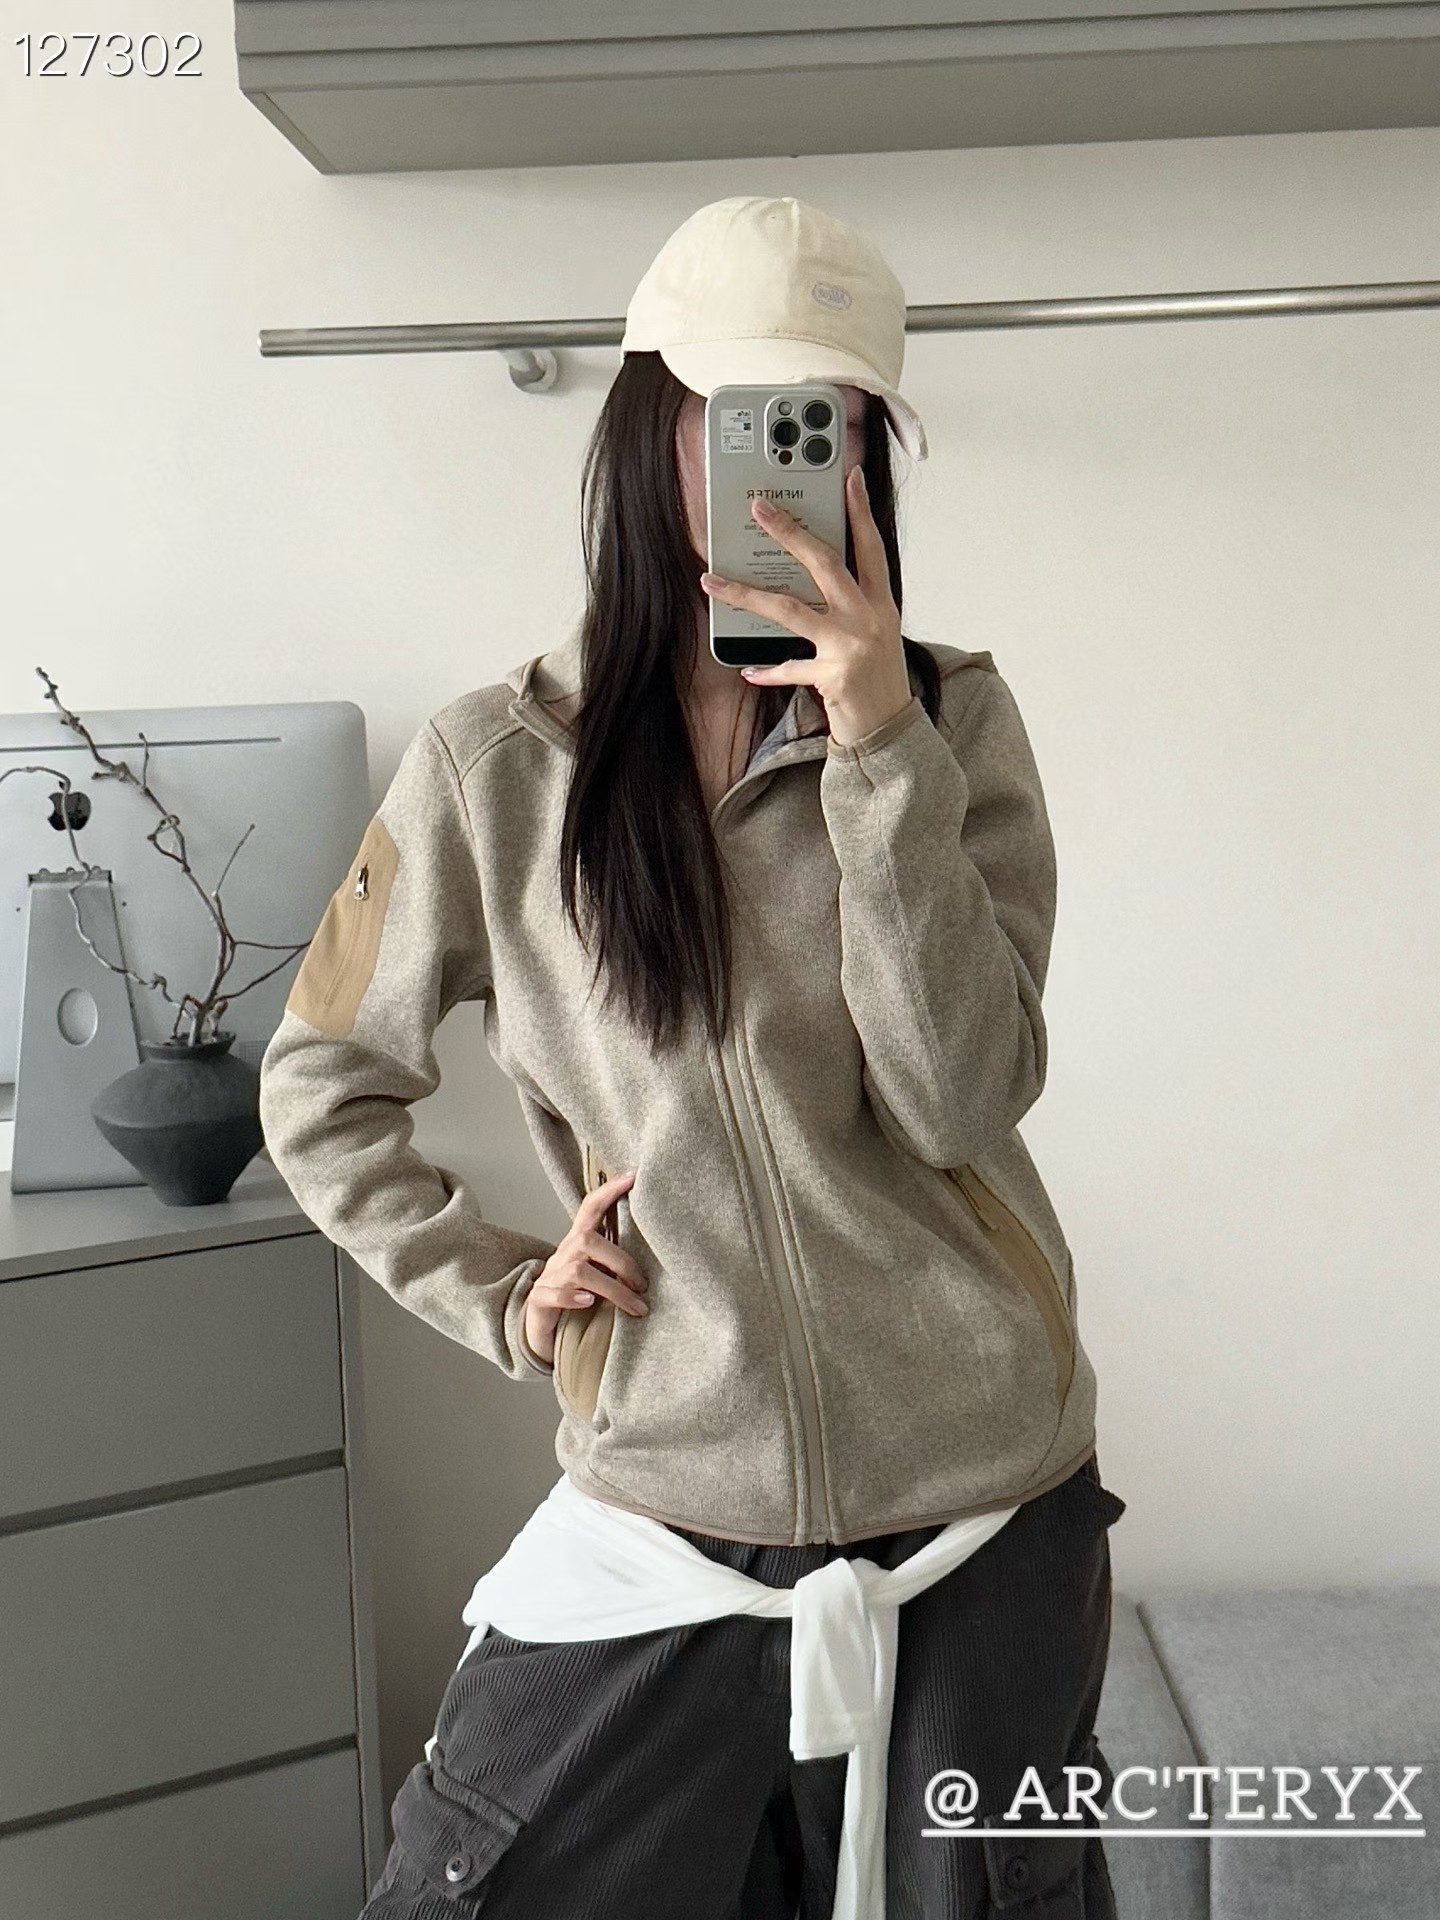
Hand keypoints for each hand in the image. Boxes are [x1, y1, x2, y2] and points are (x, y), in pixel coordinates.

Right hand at [524, 1169, 647, 1365]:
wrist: (544, 1332)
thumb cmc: (579, 1300)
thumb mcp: (599, 1275)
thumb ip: (617, 1262)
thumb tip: (662, 1256)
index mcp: (578, 1244)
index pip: (589, 1208)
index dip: (608, 1190)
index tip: (633, 1176)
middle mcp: (562, 1255)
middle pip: (588, 1241)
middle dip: (623, 1263)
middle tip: (644, 1286)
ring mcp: (549, 1277)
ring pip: (579, 1270)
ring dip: (613, 1290)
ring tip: (636, 1307)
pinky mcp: (539, 1301)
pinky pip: (553, 1294)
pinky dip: (572, 1297)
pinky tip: (588, 1303)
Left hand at [699, 465, 913, 748]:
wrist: (892, 730)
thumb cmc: (880, 680)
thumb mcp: (875, 633)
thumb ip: (851, 605)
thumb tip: (808, 580)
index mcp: (880, 603)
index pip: (871, 547)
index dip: (861, 511)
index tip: (849, 478)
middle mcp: (867, 618)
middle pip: (825, 563)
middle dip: (789, 532)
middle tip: (759, 509)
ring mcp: (850, 646)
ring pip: (790, 609)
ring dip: (746, 594)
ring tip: (714, 583)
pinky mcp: (833, 676)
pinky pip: (789, 668)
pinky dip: (767, 670)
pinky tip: (747, 668)